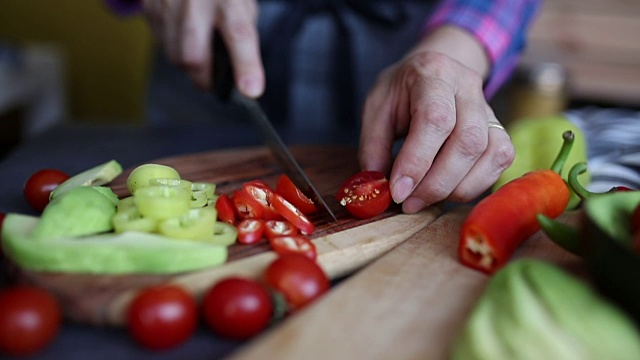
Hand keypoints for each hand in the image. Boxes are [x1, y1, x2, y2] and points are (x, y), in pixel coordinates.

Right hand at [141, 0, 263, 96]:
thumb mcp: (241, 1)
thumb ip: (242, 32)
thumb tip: (241, 72)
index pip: (239, 33)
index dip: (246, 65)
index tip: (251, 91)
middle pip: (194, 56)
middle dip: (205, 78)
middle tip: (212, 81)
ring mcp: (167, 2)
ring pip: (174, 55)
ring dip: (189, 65)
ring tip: (200, 53)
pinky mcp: (149, 7)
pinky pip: (161, 43)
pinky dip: (174, 48)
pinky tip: (183, 34)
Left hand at [359, 50, 514, 213]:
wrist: (433, 71)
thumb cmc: (400, 93)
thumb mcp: (375, 109)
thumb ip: (373, 147)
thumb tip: (379, 188)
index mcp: (433, 74)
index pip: (435, 119)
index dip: (417, 161)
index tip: (397, 191)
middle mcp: (468, 86)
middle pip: (468, 140)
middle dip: (437, 183)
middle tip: (409, 203)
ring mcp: (489, 107)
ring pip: (491, 153)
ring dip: (457, 187)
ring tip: (425, 198)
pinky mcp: (500, 128)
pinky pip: (500, 160)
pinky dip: (476, 184)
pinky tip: (449, 190)